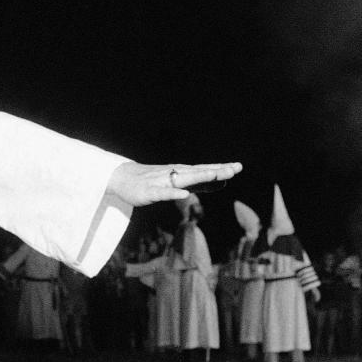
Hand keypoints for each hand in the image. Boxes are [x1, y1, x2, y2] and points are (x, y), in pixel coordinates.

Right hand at [107, 160, 241, 206]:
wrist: (122, 177)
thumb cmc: (153, 180)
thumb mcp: (180, 182)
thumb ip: (201, 184)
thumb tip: (222, 183)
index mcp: (183, 173)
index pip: (205, 170)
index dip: (221, 169)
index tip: (238, 167)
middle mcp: (175, 174)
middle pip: (199, 172)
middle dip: (216, 171)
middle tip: (234, 169)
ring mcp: (162, 181)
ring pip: (183, 179)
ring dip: (199, 176)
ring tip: (214, 174)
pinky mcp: (150, 191)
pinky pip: (163, 193)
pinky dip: (174, 193)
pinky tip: (184, 195)